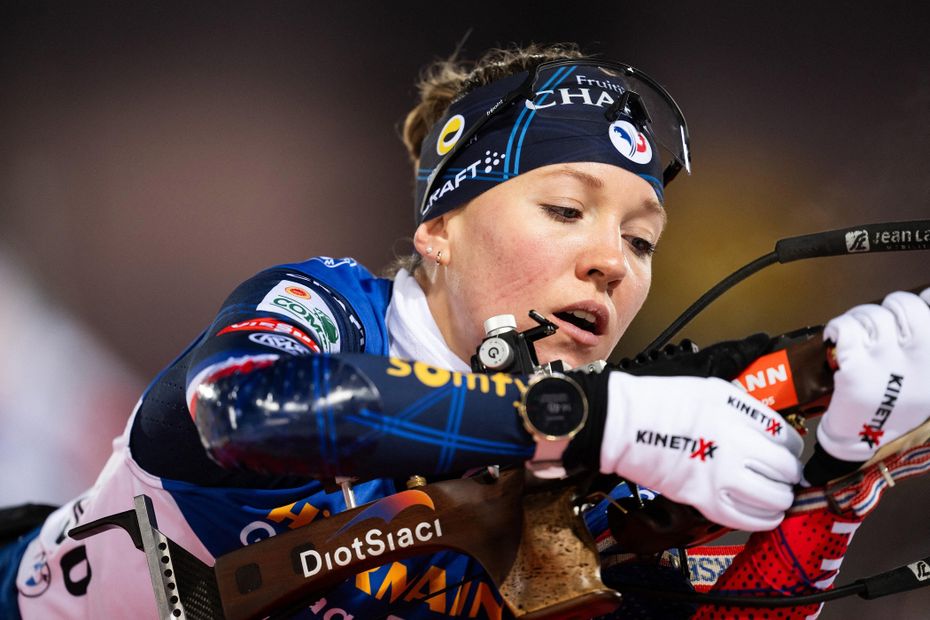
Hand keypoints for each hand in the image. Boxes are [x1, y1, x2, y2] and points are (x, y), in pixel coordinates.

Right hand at [600, 373, 803, 530]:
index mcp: (738, 412)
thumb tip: (763, 428)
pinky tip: (762, 513)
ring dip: (779, 498)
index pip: (786, 437)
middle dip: (788, 474)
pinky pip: (749, 519)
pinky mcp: (705, 499)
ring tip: (773, 495)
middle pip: (785, 468)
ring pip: (775, 497)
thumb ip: (741, 408)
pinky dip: (763, 519)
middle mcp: (736, 443)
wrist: (622, 423)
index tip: (785, 453)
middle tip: (781, 476)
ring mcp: (721, 474)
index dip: (791, 449)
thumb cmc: (658, 403)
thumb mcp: (709, 390)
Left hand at [816, 289, 929, 462]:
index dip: (922, 304)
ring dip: (859, 319)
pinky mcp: (856, 367)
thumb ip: (927, 347)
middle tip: (879, 326)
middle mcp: (920, 357)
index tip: (916, 308)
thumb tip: (927, 300)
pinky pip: (846, 328)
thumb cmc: (895, 405)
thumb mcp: (926, 380)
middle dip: (887, 309)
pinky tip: (836, 337)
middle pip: (903, 304)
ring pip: (871, 314)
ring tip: (857, 335)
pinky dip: (838, 327)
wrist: (862, 440)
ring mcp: (887, 361)